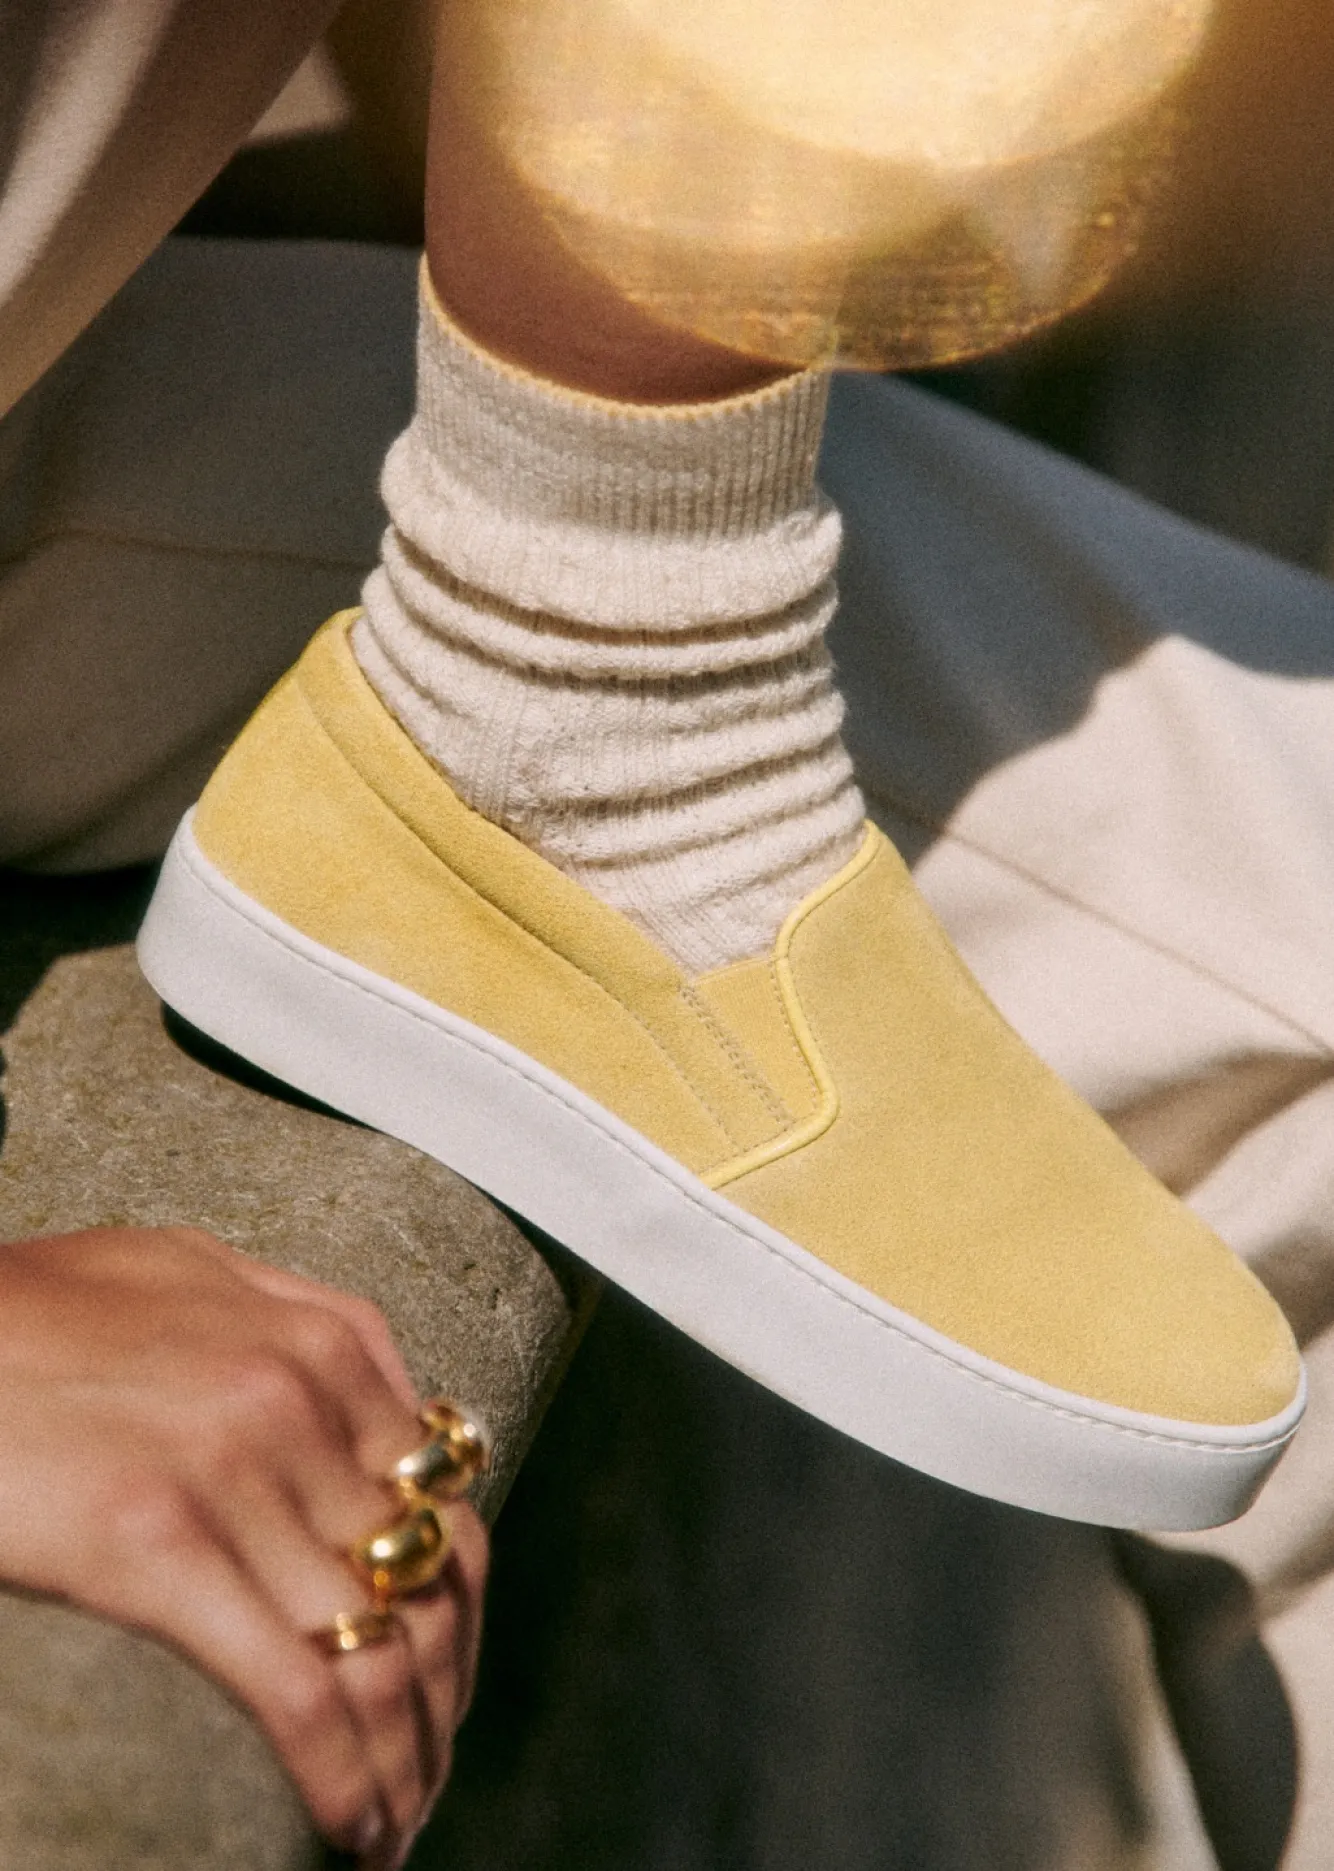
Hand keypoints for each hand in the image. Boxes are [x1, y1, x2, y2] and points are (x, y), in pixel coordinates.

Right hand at [0, 1226, 487, 1868]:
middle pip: (426, 1584)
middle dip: (438, 1700)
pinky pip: (296, 1689)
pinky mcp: (156, 1545)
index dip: (455, 1612)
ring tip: (396, 1824)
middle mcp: (305, 1398)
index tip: (442, 1682)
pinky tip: (353, 1828)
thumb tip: (383, 1398)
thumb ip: (299, 1324)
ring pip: (378, 1647)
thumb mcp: (198, 1274)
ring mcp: (236, 1469)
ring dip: (403, 1759)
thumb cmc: (40, 1311)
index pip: (446, 1507)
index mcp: (328, 1342)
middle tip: (428, 1777)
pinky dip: (344, 1775)